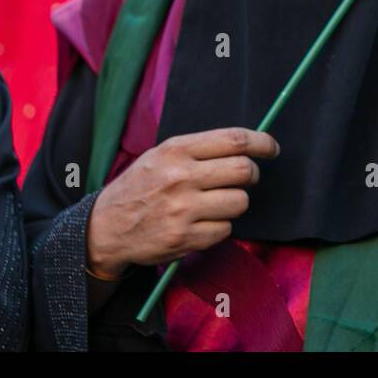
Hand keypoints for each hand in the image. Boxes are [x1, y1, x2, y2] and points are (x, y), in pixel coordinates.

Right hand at [86, 127, 280, 276]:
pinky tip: (201, 223)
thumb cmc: (140, 186)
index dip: (262, 143)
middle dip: (253, 175)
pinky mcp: (184, 238)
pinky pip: (225, 230)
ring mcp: (183, 209)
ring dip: (236, 203)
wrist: (106, 226)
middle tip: (246, 179)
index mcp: (176, 149)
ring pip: (240, 202)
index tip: (272, 148)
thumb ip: (199, 150)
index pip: (234, 140)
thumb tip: (246, 147)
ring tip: (217, 203)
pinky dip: (220, 227)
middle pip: (244, 170)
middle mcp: (181, 177)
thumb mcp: (161, 154)